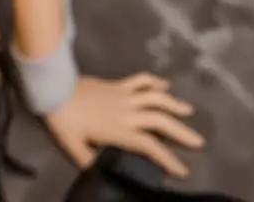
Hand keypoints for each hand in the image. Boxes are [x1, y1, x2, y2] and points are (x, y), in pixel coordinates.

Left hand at [44, 73, 204, 177]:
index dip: (168, 159)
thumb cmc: (63, 119)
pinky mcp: (117, 83)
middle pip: (161, 121)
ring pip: (156, 98)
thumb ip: (89, 161)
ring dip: (174, 104)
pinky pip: (140, 80)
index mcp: (120, 131)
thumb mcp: (74, 146)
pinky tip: (165, 84)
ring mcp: (124, 95)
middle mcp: (127, 112)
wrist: (54, 88)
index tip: (183, 171)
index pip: (150, 147)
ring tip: (189, 111)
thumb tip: (100, 173)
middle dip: (182, 132)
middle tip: (199, 141)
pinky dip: (154, 81)